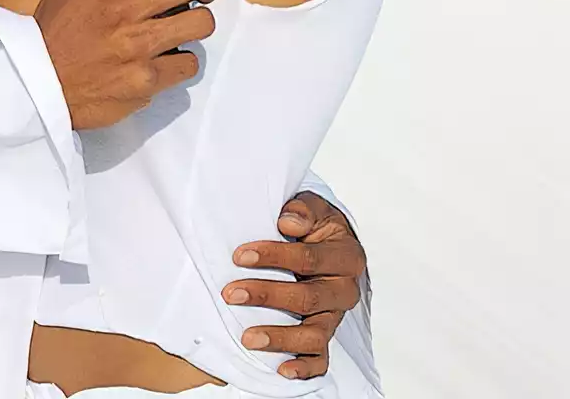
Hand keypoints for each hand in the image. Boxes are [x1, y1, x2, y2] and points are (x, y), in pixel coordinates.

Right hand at [35, 0, 227, 129]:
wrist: (38, 83)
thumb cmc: (57, 21)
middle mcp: (121, 5)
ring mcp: (135, 44)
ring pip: (201, 22)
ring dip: (197, 21)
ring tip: (182, 23)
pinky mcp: (145, 79)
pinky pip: (190, 62)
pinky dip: (181, 60)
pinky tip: (162, 56)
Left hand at [225, 191, 366, 379]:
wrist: (325, 241)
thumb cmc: (312, 224)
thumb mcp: (312, 207)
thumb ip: (303, 211)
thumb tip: (288, 221)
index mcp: (346, 256)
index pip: (309, 259)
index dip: (273, 257)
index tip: (239, 256)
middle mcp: (344, 290)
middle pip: (308, 298)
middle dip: (267, 296)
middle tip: (230, 294)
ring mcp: (335, 316)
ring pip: (315, 334)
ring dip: (281, 337)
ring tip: (248, 337)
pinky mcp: (325, 334)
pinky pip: (321, 358)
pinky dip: (304, 367)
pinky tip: (282, 370)